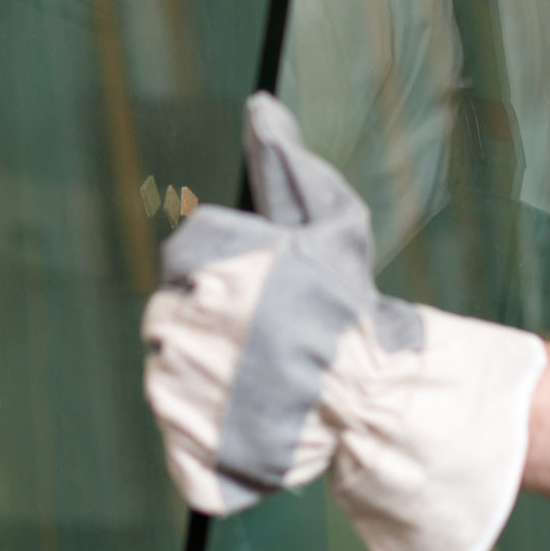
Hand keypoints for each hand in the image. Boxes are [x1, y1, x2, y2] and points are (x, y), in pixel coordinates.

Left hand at [141, 94, 549, 550]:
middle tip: (271, 345)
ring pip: (174, 377)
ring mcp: (174, 390)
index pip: (184, 265)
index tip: (267, 301)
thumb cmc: (350, 306)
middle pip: (173, 320)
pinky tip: (256, 420)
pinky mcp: (182, 445)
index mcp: (200, 265)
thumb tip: (258, 106)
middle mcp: (176, 324)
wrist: (376, 398)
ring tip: (268, 384)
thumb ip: (285, 162)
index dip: (230, 281)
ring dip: (213, 379)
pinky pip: (182, 435)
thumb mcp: (327, 220)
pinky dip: (213, 432)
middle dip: (217, 329)